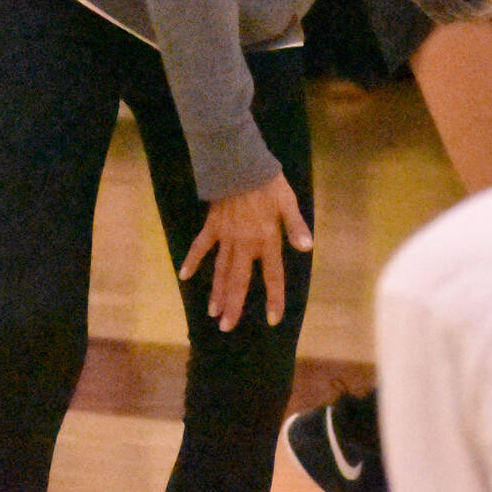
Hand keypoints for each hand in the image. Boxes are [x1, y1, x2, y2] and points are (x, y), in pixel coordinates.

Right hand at [178, 170, 313, 331]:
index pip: (272, 276)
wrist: (239, 163)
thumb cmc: (268, 182)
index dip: (274, 298)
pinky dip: (192, 260)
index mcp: (266, 240)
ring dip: (217, 292)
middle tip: (226, 327)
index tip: (272, 320)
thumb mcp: (288, 202)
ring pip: (220, 270)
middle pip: (239, 280)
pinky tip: (183, 276)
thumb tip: (307, 248)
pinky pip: (200, 246)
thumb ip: (296, 226)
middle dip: (234, 305)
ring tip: (213, 313)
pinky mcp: (212, 226)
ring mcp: (225, 236)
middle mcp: (244, 244)